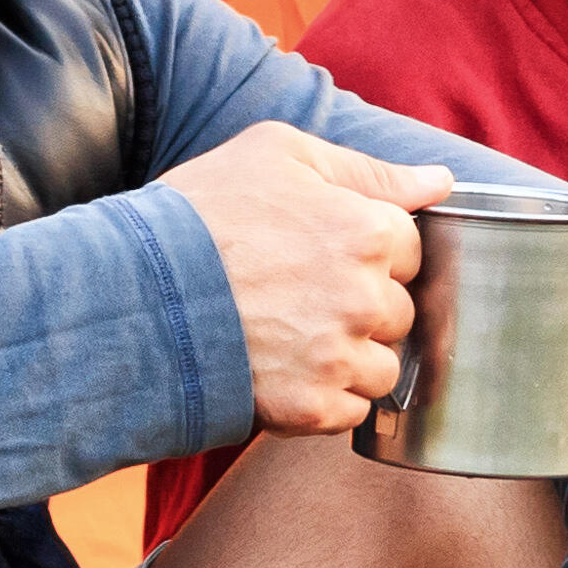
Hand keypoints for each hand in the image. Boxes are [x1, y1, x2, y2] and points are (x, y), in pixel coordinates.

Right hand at [164, 123, 448, 433]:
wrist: (127, 292)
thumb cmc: (198, 213)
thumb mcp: (277, 154)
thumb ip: (367, 168)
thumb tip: (440, 181)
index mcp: (368, 231)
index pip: (411, 250)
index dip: (369, 251)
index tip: (325, 254)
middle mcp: (365, 298)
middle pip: (400, 312)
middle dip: (363, 306)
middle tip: (301, 296)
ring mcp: (339, 358)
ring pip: (383, 368)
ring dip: (351, 358)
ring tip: (292, 338)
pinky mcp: (310, 408)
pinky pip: (352, 412)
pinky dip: (326, 399)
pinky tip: (284, 372)